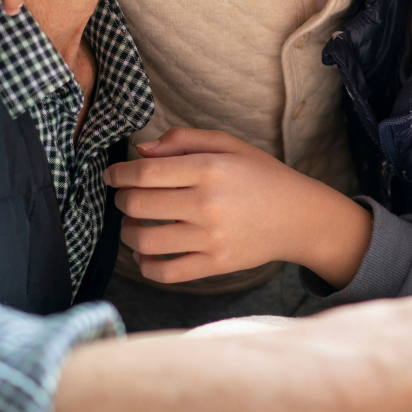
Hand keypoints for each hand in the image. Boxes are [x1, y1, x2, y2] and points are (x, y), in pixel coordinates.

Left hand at [105, 128, 372, 287]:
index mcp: (210, 169)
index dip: (120, 174)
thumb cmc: (261, 175)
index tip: (112, 175)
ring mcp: (211, 237)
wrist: (298, 216)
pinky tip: (146, 251)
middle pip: (139, 205)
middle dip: (122, 200)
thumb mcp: (230, 145)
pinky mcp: (214, 264)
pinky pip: (164, 271)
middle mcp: (208, 204)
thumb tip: (141, 151)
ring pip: (144, 240)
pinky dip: (145, 263)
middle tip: (124, 197)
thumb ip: (185, 140)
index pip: (147, 173)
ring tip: (132, 224)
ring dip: (127, 232)